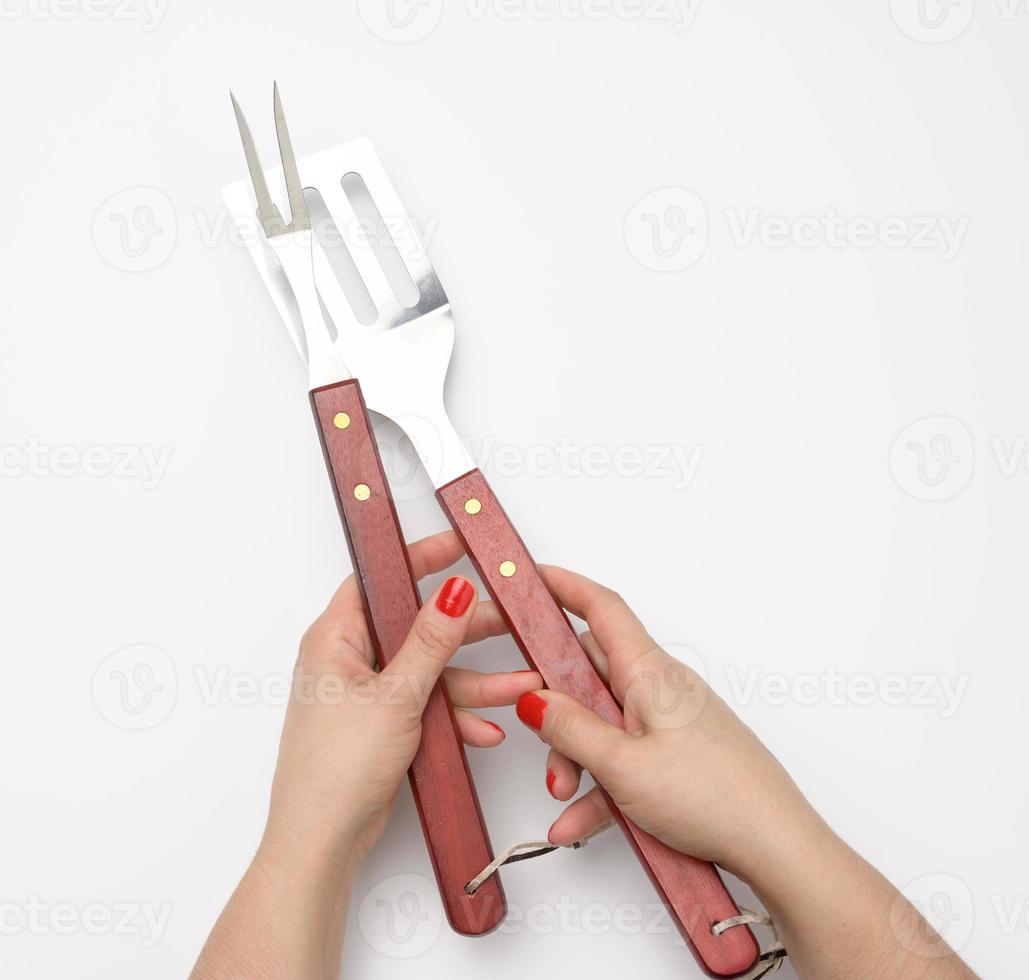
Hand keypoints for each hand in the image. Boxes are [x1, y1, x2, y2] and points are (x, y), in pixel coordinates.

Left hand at [193, 531, 541, 979]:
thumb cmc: (333, 771)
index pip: (380, 577)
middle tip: (508, 620)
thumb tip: (452, 592)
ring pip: (430, 669)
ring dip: (473, 682)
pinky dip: (456, 715)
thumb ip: (430, 642)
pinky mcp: (383, 722)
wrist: (322, 841)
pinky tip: (486, 728)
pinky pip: (428, 704)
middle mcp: (349, 658)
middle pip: (416, 624)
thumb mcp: (394, 696)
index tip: (459, 545)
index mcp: (336, 637)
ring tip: (519, 685)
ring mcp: (367, 692)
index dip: (419, 557)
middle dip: (466, 630)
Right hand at [512, 566, 976, 979]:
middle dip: (555, 706)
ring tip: (565, 795)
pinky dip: (598, 785)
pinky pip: (623, 757)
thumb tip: (534, 699)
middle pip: (590, 672)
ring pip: (602, 720)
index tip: (530, 577)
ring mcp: (667, 721)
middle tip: (535, 734)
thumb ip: (571, 730)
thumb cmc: (715, 798)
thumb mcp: (623, 766)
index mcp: (649, 673)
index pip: (601, 608)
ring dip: (575, 755)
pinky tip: (579, 819)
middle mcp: (658, 688)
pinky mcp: (674, 753)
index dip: (563, 585)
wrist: (775, 844)